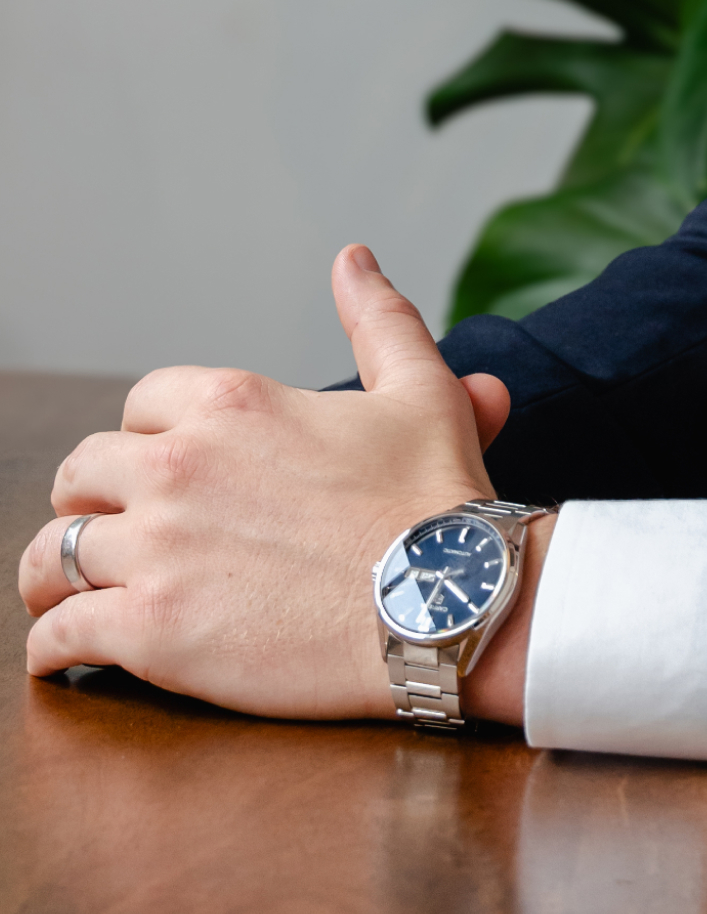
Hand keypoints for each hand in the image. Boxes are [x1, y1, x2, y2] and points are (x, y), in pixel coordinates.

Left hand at [17, 244, 547, 722]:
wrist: (447, 600)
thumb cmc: (436, 498)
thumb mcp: (419, 386)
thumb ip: (377, 317)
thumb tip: (353, 259)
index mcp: (231, 404)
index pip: (141, 403)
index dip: (149, 434)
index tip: (161, 466)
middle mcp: (179, 467)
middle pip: (83, 471)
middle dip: (91, 498)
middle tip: (109, 528)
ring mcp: (159, 551)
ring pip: (52, 554)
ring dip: (53, 573)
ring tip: (62, 595)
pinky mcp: (151, 632)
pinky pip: (60, 634)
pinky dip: (53, 646)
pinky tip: (65, 655)